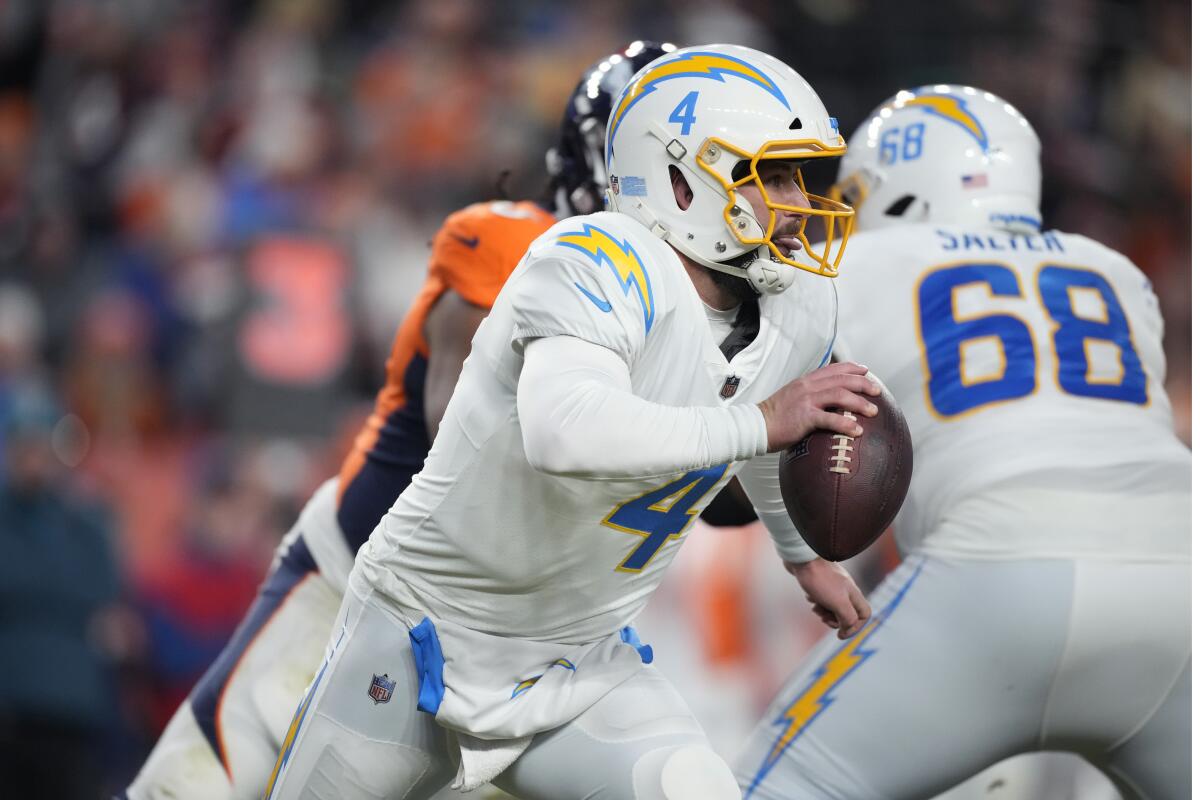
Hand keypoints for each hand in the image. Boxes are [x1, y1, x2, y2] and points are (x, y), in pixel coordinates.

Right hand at [756, 362, 881, 451]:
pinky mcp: (804, 417)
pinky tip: (857, 431)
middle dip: (863, 383)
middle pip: (842, 379)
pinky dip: (846, 424)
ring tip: (873, 412)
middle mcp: (807, 386)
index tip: (865, 370)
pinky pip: (830, 419)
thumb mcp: (791, 397)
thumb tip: (825, 401)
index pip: (832, 369)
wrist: (755, 425)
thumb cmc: (774, 417)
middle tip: (877, 391)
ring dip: (859, 403)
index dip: (851, 367)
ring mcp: (806, 400)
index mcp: (805, 381)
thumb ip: (808, 395)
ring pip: (840, 395)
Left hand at [785, 558, 870, 639]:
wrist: (801, 557)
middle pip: (847, 613)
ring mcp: (833, 585)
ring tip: (815, 606)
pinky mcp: (820, 582)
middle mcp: (846, 589)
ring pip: (832, 607)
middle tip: (824, 618)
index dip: (855, 628)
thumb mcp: (839, 603)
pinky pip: (821, 598)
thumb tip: (847, 629)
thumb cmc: (821, 580)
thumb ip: (848, 618)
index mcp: (854, 594)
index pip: (864, 615)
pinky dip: (815, 600)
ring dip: (823, 611)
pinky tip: (809, 595)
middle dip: (834, 620)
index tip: (840, 634)